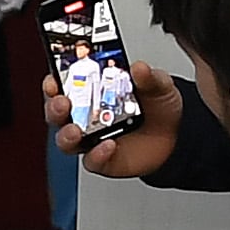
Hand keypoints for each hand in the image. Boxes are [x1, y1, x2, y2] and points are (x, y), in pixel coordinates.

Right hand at [49, 56, 180, 178]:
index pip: (63, 86)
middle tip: (63, 102)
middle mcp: (86, 116)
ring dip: (66, 135)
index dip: (53, 84)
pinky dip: (97, 154)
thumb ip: (149, 77)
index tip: (52, 80)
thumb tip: (139, 68)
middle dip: (54, 108)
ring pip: (66, 141)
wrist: (177, 136)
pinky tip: (108, 145)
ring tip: (75, 130)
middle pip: (58, 114)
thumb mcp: (158, 86)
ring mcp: (92, 139)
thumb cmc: (158, 108)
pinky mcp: (102, 160)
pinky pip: (92, 160)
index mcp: (92, 93)